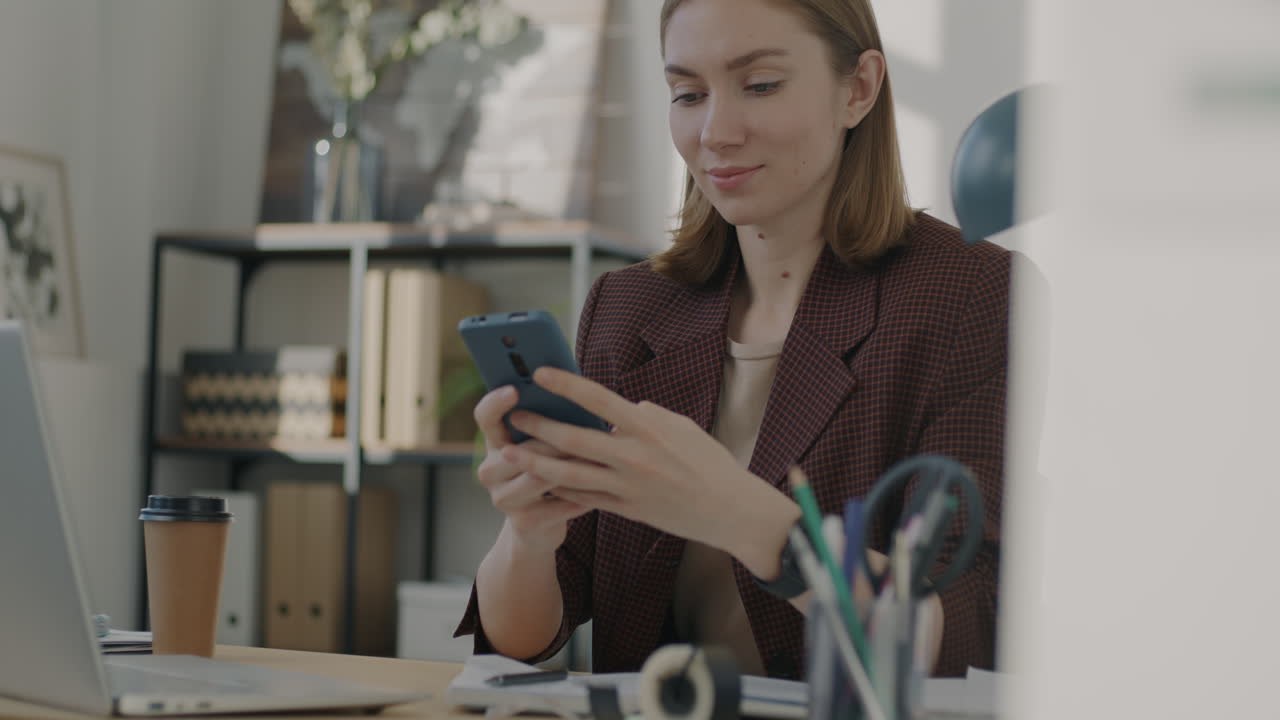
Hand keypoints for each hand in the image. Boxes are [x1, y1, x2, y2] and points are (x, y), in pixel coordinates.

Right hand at [473, 385, 592, 554]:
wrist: (538, 527)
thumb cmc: (548, 471)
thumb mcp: (542, 444)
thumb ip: (550, 422)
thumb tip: (576, 390)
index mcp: (495, 443)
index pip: (485, 417)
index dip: (496, 403)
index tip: (515, 389)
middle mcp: (490, 471)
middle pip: (517, 451)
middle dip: (551, 442)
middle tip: (580, 432)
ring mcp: (503, 499)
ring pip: (538, 478)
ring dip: (569, 468)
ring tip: (597, 459)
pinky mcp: (523, 522)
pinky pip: (557, 504)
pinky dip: (582, 496)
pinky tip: (602, 489)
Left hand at [500, 367, 792, 553]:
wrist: (731, 510)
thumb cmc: (711, 464)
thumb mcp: (684, 428)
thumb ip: (650, 416)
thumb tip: (625, 409)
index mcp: (648, 427)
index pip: (598, 399)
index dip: (565, 384)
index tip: (540, 373)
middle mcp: (634, 456)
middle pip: (574, 438)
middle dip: (539, 427)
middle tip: (515, 417)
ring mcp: (628, 486)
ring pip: (570, 474)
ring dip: (536, 462)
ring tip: (511, 453)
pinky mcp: (627, 509)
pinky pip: (585, 498)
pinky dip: (560, 490)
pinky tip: (540, 483)